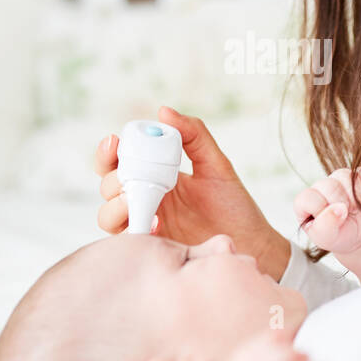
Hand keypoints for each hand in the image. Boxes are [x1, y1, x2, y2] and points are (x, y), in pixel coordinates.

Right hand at [94, 106, 290, 280]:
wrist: (252, 243)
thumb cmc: (233, 205)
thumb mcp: (215, 163)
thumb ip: (194, 135)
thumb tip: (164, 111)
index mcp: (155, 176)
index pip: (119, 161)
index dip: (108, 152)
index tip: (114, 141)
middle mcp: (145, 199)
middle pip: (108, 187)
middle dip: (110, 179)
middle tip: (127, 177)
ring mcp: (147, 224)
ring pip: (108, 216)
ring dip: (115, 206)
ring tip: (134, 202)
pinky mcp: (154, 249)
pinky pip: (130, 241)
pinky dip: (134, 231)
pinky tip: (157, 225)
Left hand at [294, 167, 360, 253]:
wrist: (358, 235)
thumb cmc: (337, 236)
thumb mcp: (326, 238)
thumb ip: (326, 225)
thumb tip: (338, 209)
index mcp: (304, 201)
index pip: (309, 198)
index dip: (323, 211)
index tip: (331, 222)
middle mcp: (319, 186)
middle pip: (330, 186)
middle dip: (341, 205)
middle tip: (344, 217)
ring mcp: (338, 179)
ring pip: (345, 176)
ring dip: (354, 197)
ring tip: (353, 210)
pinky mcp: (357, 176)